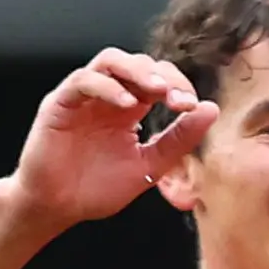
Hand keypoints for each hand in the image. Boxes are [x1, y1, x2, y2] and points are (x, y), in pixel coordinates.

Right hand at [5, 49, 217, 228]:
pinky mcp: (59, 103)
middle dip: (164, 76)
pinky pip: (82, 81)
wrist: (58, 207)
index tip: (194, 106)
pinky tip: (126, 103)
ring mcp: (83, 97)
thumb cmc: (97, 187)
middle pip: (138, 63)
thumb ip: (179, 139)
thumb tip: (211, 109)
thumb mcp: (150, 165)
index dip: (179, 85)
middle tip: (181, 99)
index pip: (158, 80)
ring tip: (159, 90)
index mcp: (129, 109)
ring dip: (138, 71)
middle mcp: (107, 97)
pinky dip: (106, 86)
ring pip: (111, 61)